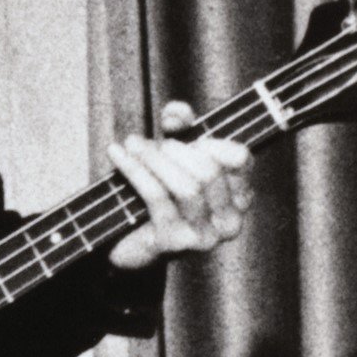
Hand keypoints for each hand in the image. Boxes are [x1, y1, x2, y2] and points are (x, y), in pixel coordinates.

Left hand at [105, 101, 252, 269]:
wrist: (122, 239)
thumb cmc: (155, 192)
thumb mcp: (172, 154)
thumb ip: (181, 126)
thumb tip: (178, 113)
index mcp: (239, 197)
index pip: (240, 158)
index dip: (209, 140)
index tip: (177, 134)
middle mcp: (230, 221)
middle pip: (210, 171)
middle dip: (175, 150)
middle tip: (144, 142)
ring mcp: (205, 237)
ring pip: (187, 186)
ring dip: (153, 158)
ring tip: (131, 144)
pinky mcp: (175, 242)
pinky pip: (157, 197)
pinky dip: (135, 169)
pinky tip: (117, 154)